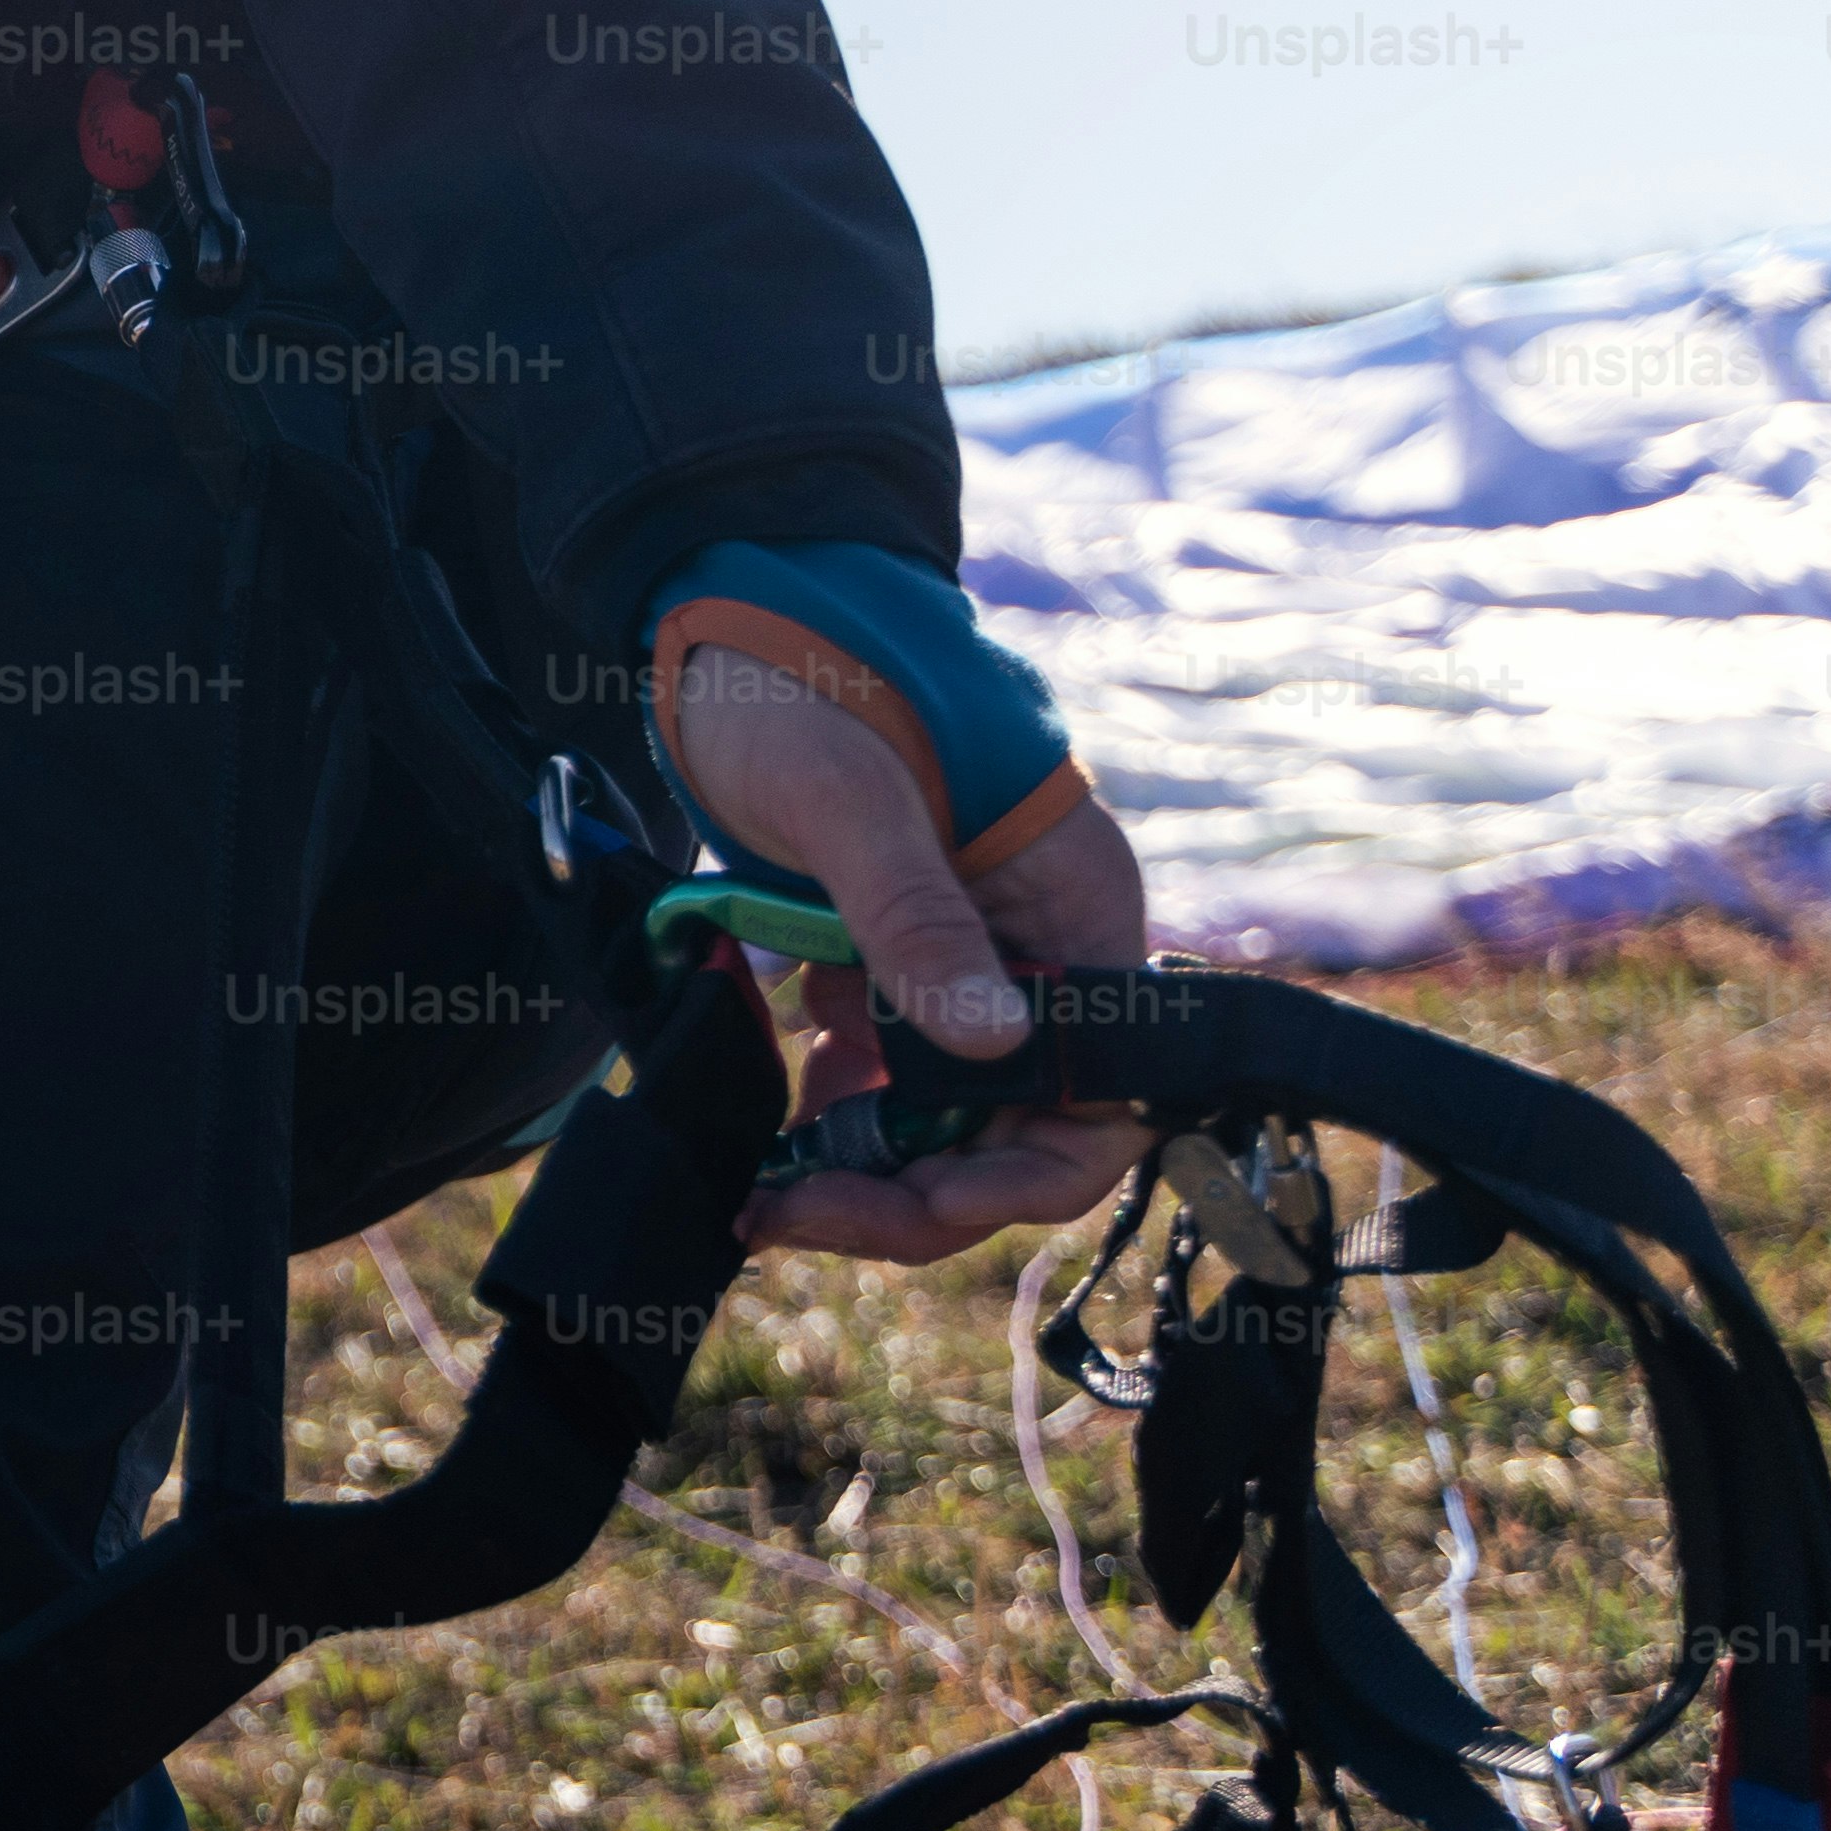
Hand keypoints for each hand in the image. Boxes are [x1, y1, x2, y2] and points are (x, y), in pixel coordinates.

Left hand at [673, 637, 1159, 1261]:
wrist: (730, 618)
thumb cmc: (806, 678)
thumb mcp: (851, 798)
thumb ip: (916, 917)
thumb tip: (989, 1047)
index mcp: (1078, 910)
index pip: (1100, 1095)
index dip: (1012, 1171)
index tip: (900, 1198)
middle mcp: (1042, 950)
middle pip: (1020, 1128)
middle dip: (913, 1192)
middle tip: (782, 1213)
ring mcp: (969, 962)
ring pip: (948, 1119)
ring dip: (862, 1169)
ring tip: (759, 1187)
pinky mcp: (895, 963)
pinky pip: (887, 1078)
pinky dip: (830, 1115)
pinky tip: (763, 1124)